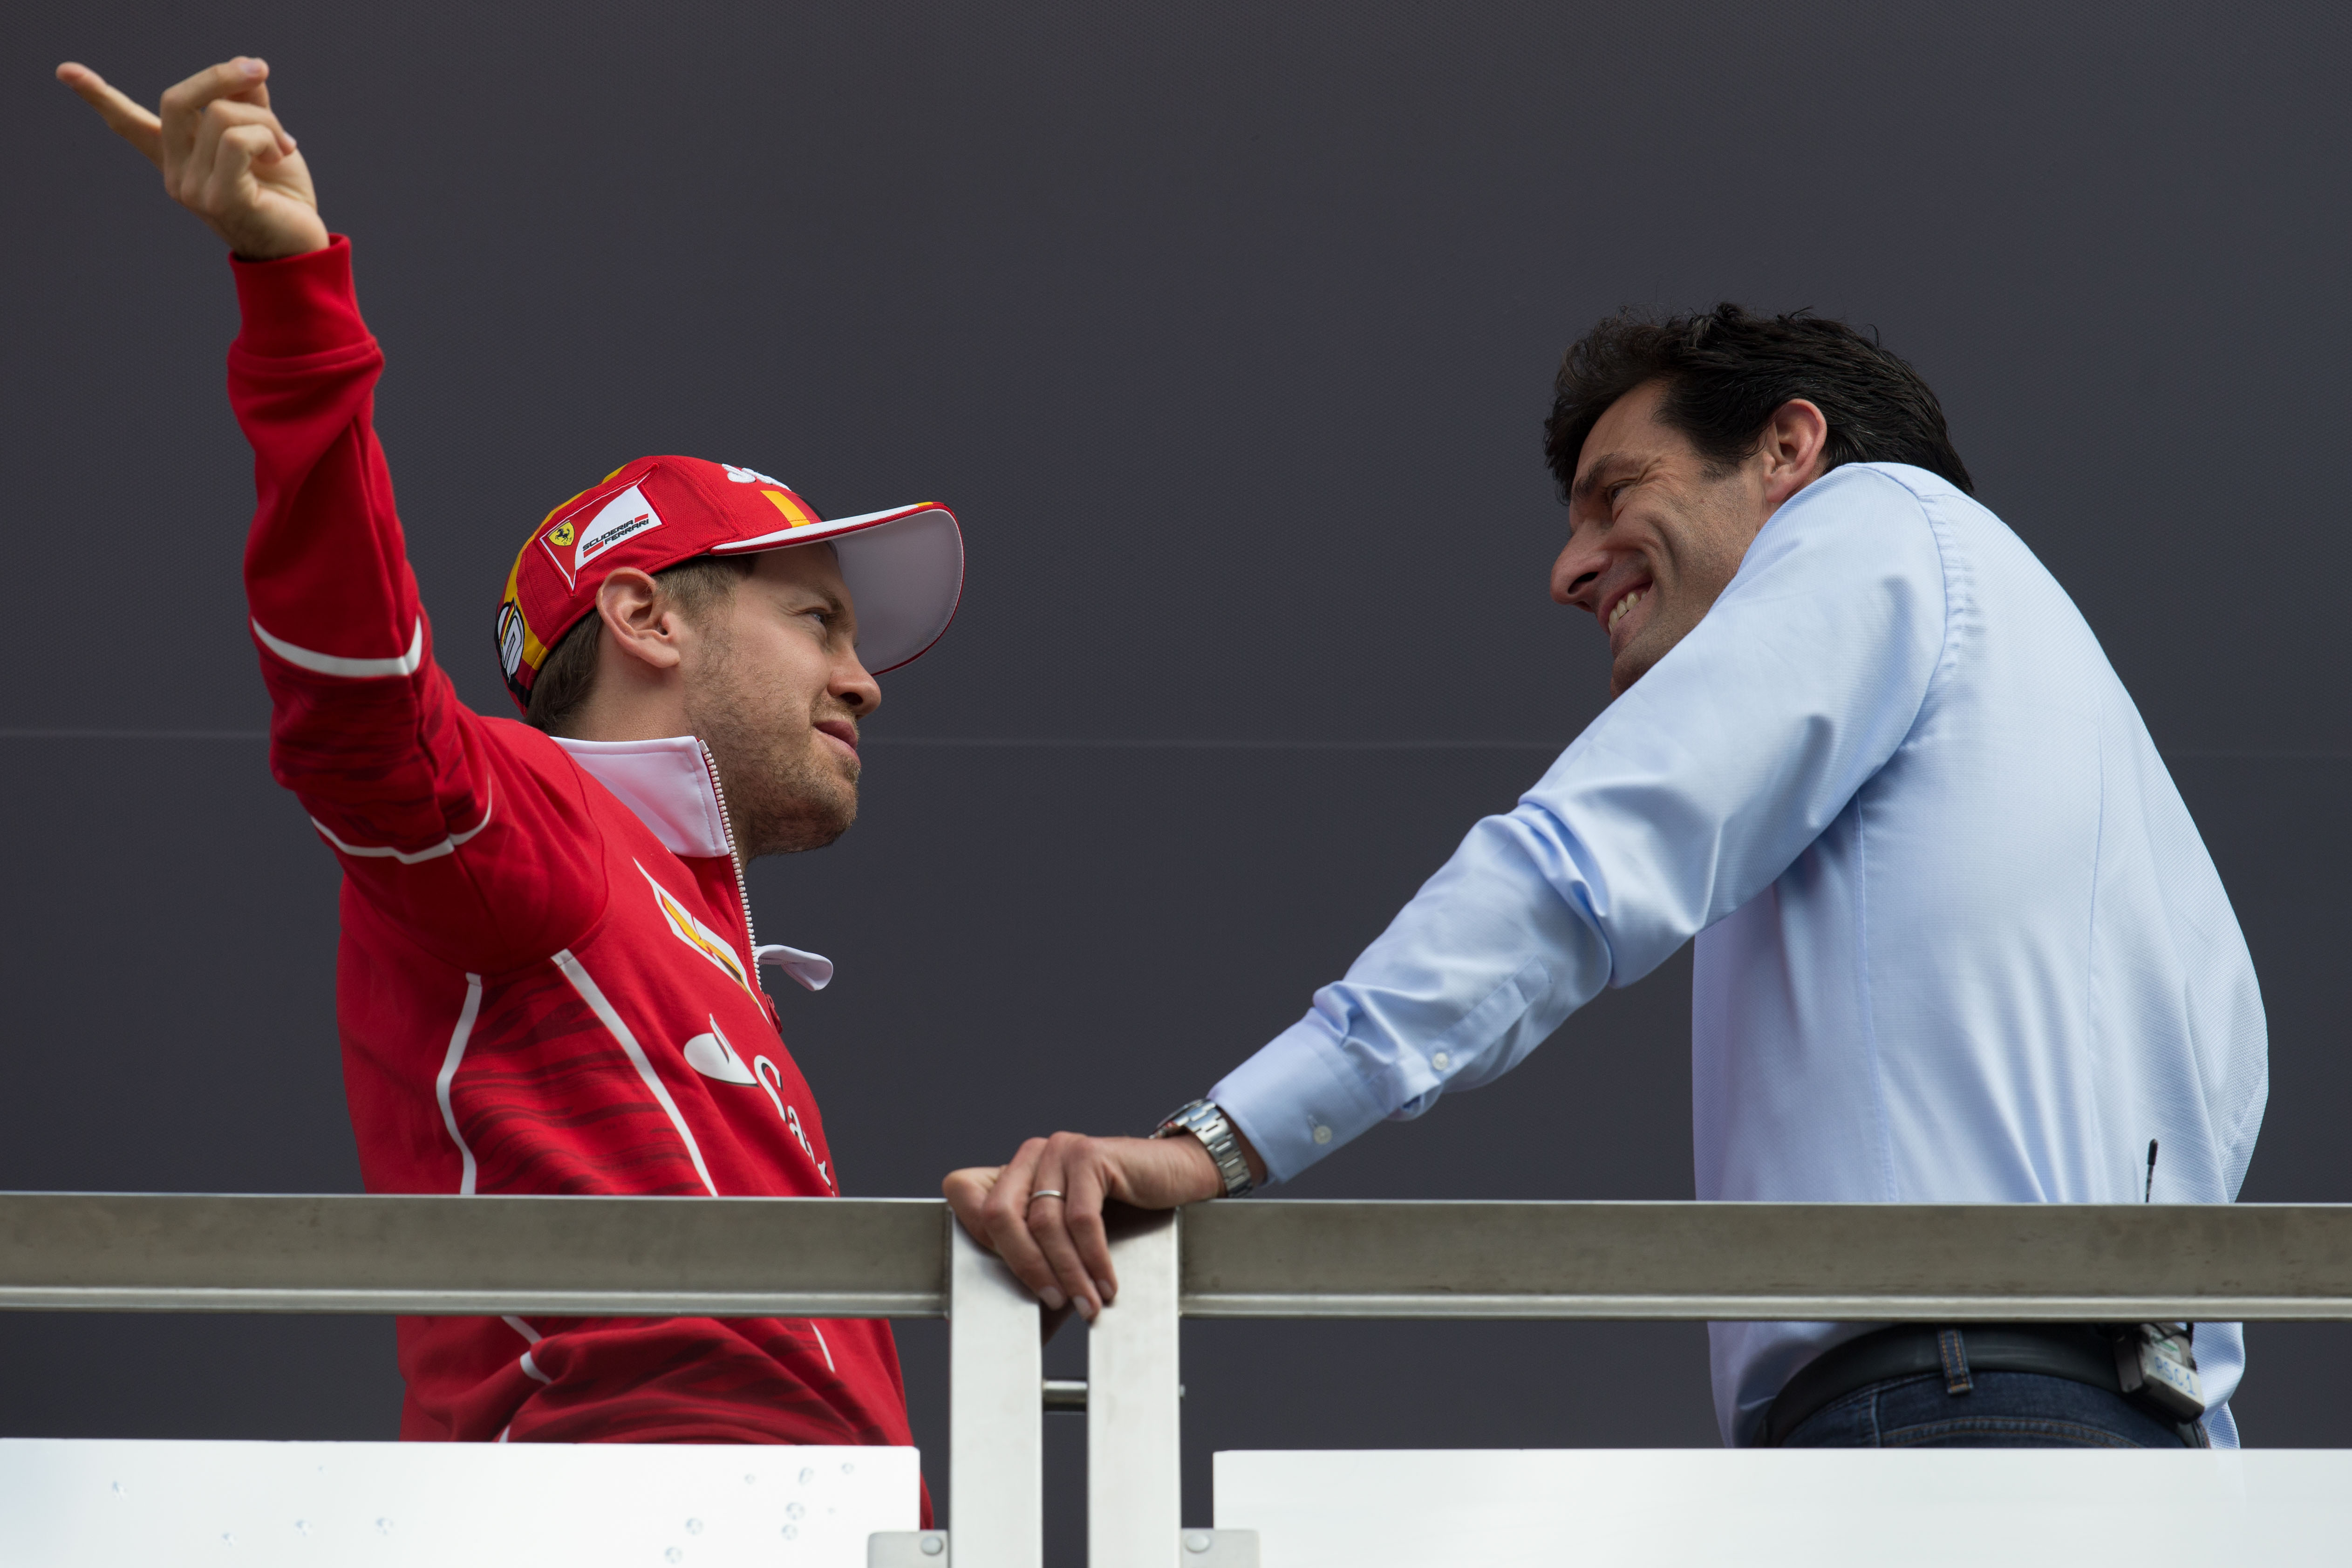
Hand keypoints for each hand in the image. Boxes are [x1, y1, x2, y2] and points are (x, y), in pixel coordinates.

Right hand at [57, 57, 326, 259]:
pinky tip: (282, 156)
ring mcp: (191, 189)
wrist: (303, 246)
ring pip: (220, 115)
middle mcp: (175, 173)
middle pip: (176, 99)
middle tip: (259, 68)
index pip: (129, 125)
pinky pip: (238, 140)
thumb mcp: (265, 138)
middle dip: (220, 75)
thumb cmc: (283, 194)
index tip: (65, 70)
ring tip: (284, 146)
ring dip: (265, 119)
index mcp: (178, 158)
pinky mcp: (218, 199)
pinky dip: (269, 137)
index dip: (99, 96)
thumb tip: (245, 70)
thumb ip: (247, 103)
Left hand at [944, 1133, 1230, 1321]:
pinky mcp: (1090, 1155)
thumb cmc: (1124, 1209)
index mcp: (1015, 1168)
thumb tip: (1011, 1316)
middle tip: (1053, 1302)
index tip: (1012, 1276)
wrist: (1177, 1175)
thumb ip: (1040, 1257)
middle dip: (1025, 1267)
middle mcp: (1032, 1153)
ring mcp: (1060, 1150)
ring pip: (1044, 1223)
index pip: (966, 1196)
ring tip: (1087, 1303)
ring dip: (1067, 1273)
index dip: (979, 1238)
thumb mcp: (1070, 1232)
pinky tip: (1106, 1283)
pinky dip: (1093, 1259)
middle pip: (1000, 1215)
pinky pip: (1081, 1219)